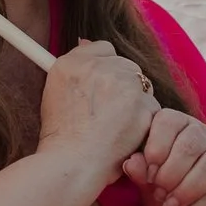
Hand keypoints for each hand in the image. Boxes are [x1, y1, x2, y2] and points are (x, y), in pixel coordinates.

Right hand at [37, 40, 158, 177]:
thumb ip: (75, 71)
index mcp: (71, 63)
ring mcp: (121, 81)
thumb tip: (86, 43)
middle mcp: (96, 65)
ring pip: (142, 85)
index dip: (106, 69)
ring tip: (117, 128)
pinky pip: (152, 107)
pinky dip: (145, 121)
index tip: (104, 86)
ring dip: (136, 103)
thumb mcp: (53, 96)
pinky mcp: (142, 101)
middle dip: (124, 86)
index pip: (102, 49)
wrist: (72, 162)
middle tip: (111, 114)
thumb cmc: (61, 139)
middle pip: (126, 65)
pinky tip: (128, 136)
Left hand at [122, 109, 205, 205]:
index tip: (148, 175)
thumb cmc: (163, 189)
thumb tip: (131, 163)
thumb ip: (139, 172)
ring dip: (185, 191)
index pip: (168, 122)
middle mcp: (202, 134)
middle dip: (170, 174)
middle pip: (190, 145)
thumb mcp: (146, 183)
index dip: (156, 149)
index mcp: (176, 125)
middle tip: (158, 193)